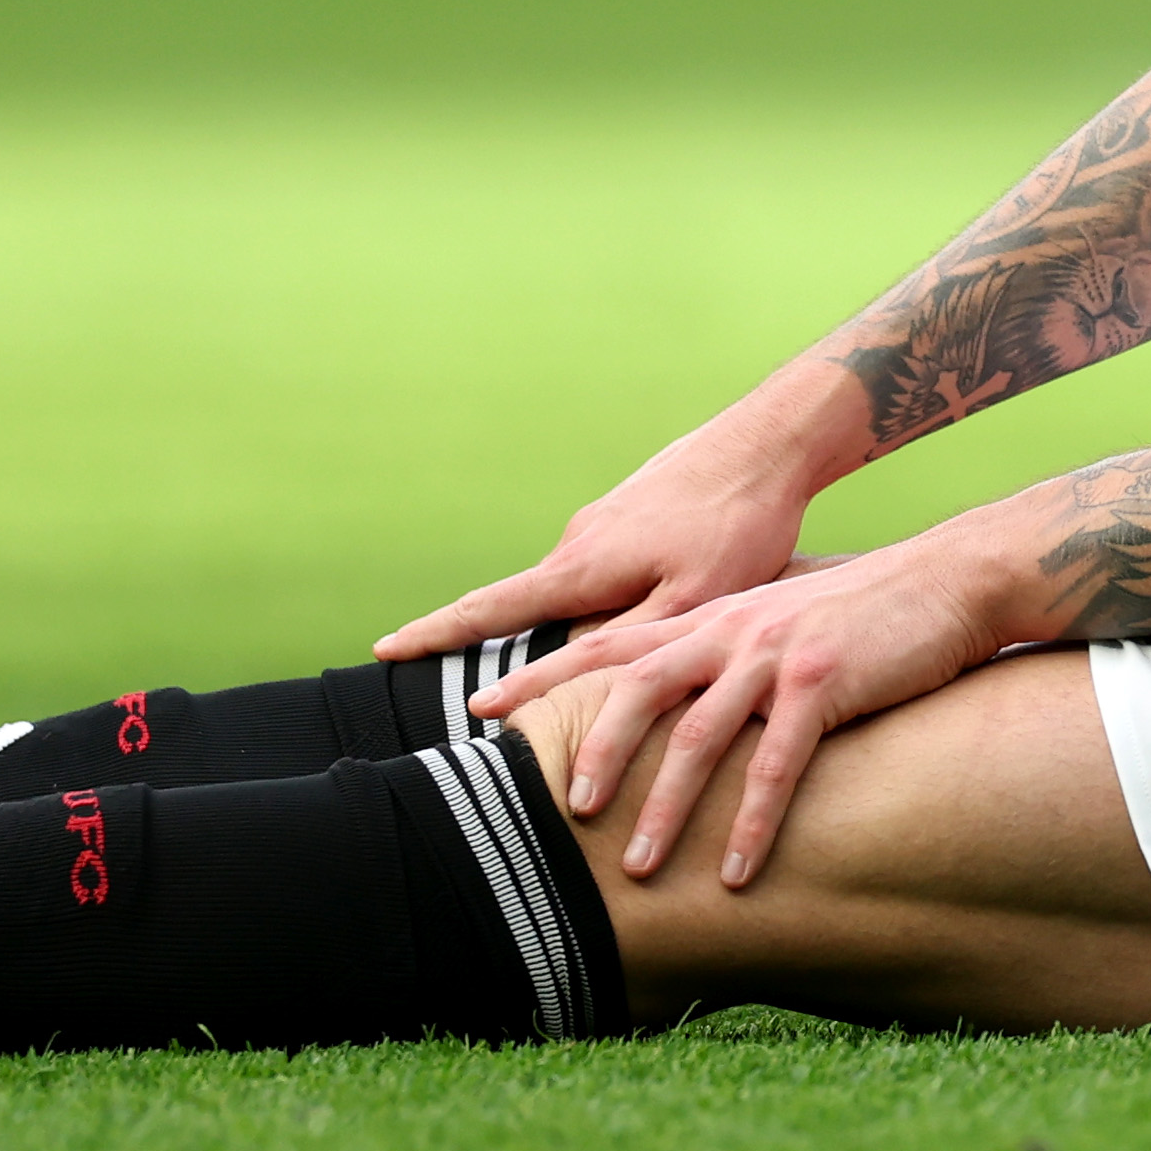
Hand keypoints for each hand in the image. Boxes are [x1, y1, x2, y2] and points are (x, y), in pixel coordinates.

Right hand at [373, 400, 832, 663]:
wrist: (768, 444)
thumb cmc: (737, 527)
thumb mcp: (691, 602)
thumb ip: (625, 640)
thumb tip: (565, 672)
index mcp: (583, 566)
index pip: (490, 609)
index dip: (435, 634)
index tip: (382, 650)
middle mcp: (580, 542)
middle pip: (531, 613)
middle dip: (511, 657)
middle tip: (489, 707)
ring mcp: (603, 525)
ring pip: (578, 597)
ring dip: (578, 634)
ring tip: (594, 675)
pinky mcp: (630, 516)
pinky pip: (606, 575)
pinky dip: (612, 605)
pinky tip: (645, 620)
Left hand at [474, 534, 1010, 887]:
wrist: (947, 580)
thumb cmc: (863, 610)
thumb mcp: (777, 619)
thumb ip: (724, 648)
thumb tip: (682, 690)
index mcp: (710, 618)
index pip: (607, 646)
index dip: (541, 676)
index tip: (480, 708)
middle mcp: (729, 631)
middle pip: (635, 690)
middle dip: (592, 752)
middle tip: (562, 811)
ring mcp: (774, 655)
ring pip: (698, 737)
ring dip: (666, 810)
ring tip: (638, 870)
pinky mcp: (824, 681)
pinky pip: (776, 764)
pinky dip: (752, 822)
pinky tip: (736, 873)